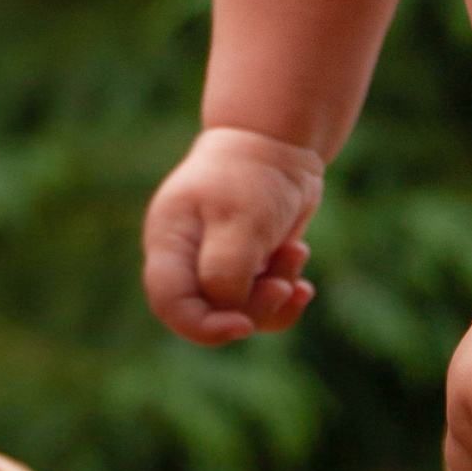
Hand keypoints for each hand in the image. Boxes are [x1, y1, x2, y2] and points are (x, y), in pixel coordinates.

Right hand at [143, 126, 321, 344]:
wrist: (277, 143)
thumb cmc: (252, 175)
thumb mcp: (241, 220)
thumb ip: (226, 271)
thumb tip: (229, 310)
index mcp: (169, 243)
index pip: (170, 305)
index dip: (202, 327)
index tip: (243, 326)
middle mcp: (186, 260)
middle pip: (208, 314)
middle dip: (253, 309)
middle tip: (284, 285)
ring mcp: (214, 265)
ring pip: (240, 311)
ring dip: (275, 294)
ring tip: (297, 253)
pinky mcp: (244, 267)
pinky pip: (260, 301)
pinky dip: (284, 292)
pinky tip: (302, 271)